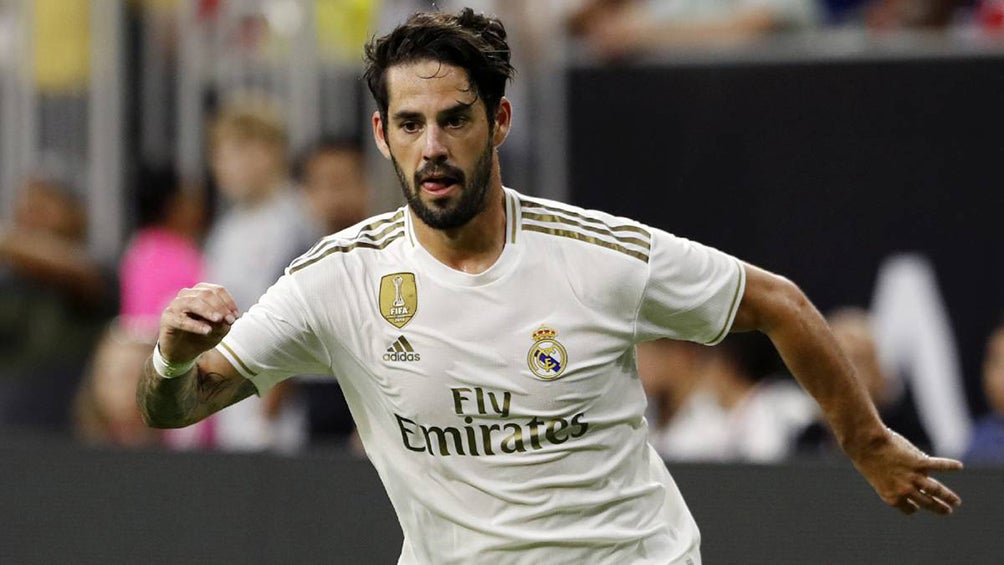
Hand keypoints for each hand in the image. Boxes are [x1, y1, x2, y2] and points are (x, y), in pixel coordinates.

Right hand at [158, 283, 240, 365]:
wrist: (182, 352)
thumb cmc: (202, 336)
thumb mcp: (218, 331)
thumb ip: (224, 323)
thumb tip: (227, 319)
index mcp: (201, 292)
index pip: (217, 290)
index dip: (228, 302)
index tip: (236, 317)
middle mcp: (187, 295)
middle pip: (206, 294)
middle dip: (220, 307)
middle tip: (230, 321)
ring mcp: (176, 305)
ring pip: (193, 302)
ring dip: (208, 311)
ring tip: (219, 320)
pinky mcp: (167, 318)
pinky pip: (181, 319)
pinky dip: (195, 325)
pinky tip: (207, 330)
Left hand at [848, 428, 962, 514]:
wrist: (865, 444)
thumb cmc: (867, 457)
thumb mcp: (878, 476)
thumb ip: (892, 481)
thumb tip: (905, 479)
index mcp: (892, 496)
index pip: (909, 509)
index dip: (914, 507)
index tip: (917, 506)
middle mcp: (905, 490)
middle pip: (927, 503)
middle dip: (938, 508)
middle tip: (948, 511)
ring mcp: (913, 477)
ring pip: (936, 490)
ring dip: (948, 497)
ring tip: (956, 501)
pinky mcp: (920, 462)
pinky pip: (939, 466)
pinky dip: (950, 465)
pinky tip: (959, 466)